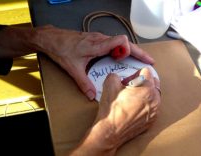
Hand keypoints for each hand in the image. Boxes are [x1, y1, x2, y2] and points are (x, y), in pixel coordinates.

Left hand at [34, 25, 154, 99]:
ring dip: (130, 51)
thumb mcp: (73, 68)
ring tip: (137, 61)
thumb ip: (83, 83)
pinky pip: (113, 43)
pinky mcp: (96, 39)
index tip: (130, 61)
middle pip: (125, 41)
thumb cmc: (61, 49)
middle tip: (149, 60)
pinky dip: (120, 50)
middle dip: (138, 51)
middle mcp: (100, 39)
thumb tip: (91, 95)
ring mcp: (99, 38)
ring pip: (120, 42)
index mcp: (97, 45)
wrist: (51, 38)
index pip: (120, 41)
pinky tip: (119, 58)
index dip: (129, 50)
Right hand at [70, 68, 160, 155]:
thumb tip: (118, 77)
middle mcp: (155, 99)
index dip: (134, 74)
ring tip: (132, 99)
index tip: (127, 82)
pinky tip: (133, 108)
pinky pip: (153, 106)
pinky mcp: (152, 120)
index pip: (147, 71)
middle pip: (154, 81)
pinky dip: (146, 104)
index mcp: (147, 88)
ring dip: (145, 93)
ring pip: (154, 94)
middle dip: (143, 82)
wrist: (110, 132)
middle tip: (130, 88)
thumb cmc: (111, 109)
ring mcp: (155, 111)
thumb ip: (116, 75)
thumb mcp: (109, 84)